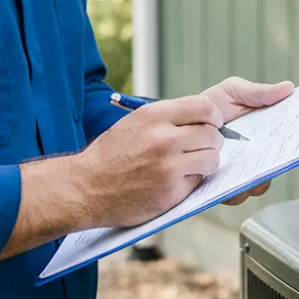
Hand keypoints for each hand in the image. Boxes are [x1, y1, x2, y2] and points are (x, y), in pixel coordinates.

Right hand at [75, 95, 225, 228]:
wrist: (85, 188)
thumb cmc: (110, 156)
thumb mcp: (134, 123)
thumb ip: (166, 119)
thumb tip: (202, 120)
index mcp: (154, 116)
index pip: (204, 107)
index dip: (213, 118)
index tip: (211, 125)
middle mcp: (164, 138)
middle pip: (213, 134)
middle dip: (210, 143)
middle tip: (200, 150)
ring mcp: (170, 166)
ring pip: (212, 159)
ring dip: (205, 164)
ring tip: (188, 167)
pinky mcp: (172, 191)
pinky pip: (199, 181)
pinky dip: (191, 182)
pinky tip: (173, 182)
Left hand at [201, 77, 293, 205]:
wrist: (174, 127)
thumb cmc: (204, 109)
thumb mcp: (231, 93)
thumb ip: (257, 93)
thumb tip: (288, 88)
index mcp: (261, 135)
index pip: (286, 141)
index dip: (297, 139)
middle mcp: (253, 157)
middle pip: (276, 165)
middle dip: (281, 160)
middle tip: (280, 153)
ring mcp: (238, 173)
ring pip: (258, 183)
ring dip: (259, 178)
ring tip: (253, 169)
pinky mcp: (220, 188)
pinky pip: (235, 194)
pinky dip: (237, 189)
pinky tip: (232, 179)